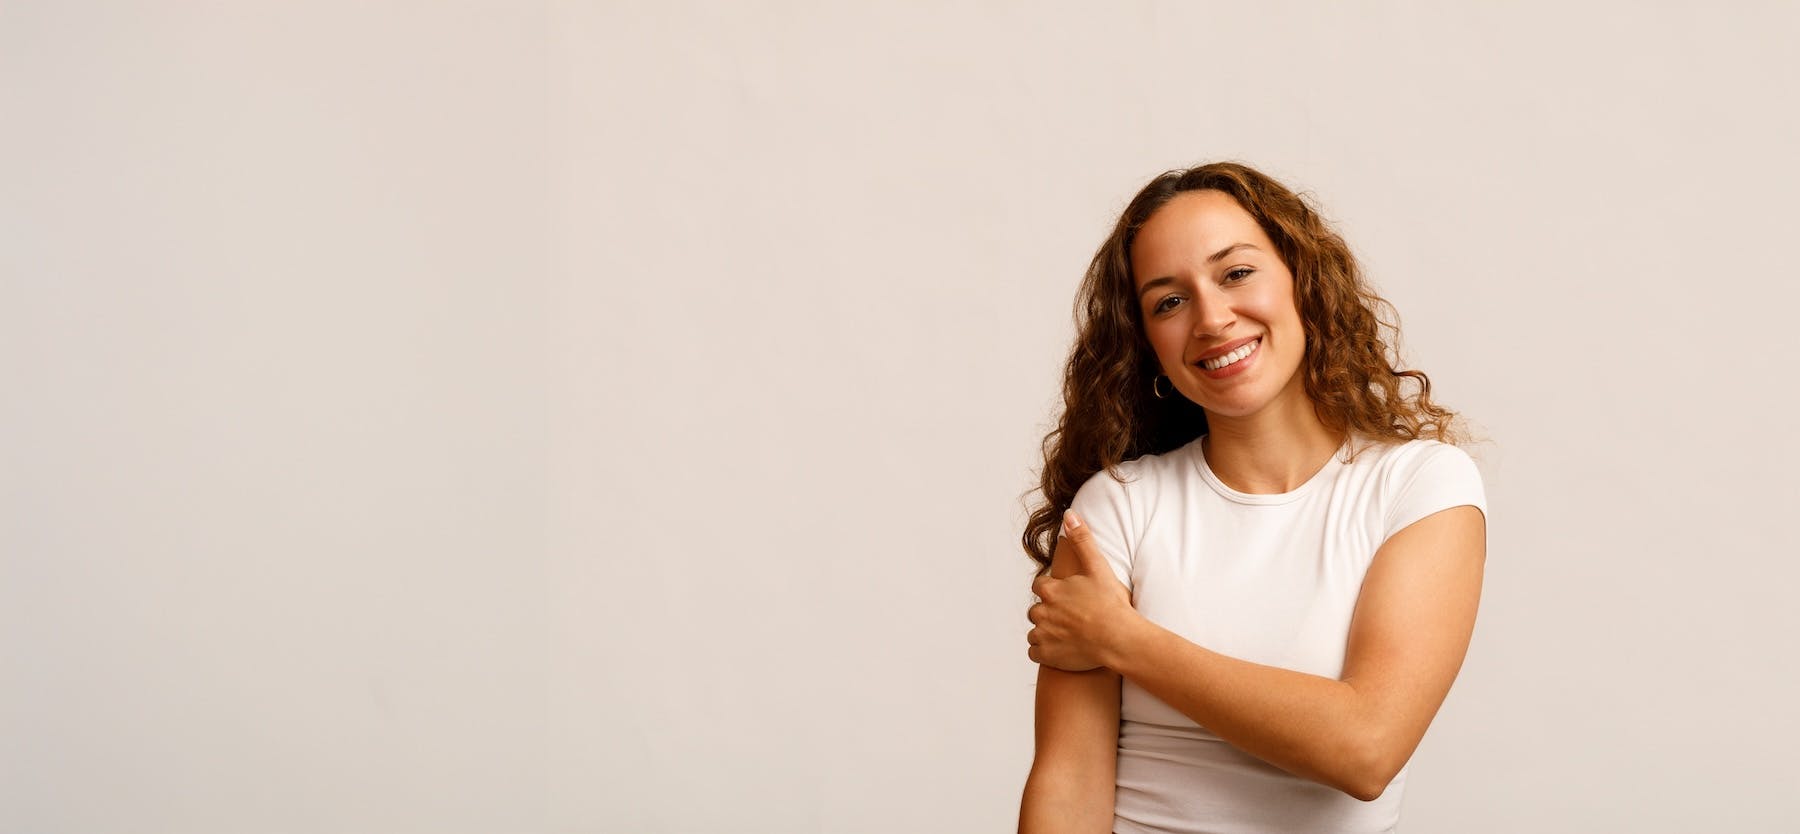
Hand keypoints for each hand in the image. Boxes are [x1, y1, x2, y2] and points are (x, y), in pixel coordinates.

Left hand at [1026, 510, 1137, 671]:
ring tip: (1068, 634)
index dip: (1053, 591)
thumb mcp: (1098, 567)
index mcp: (1050, 590)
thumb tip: (1069, 514)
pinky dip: (1044, 651)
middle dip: (1049, 612)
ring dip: (1045, 632)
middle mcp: (1041, 611)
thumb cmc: (1111, 603)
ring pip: (1035, 631)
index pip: (1040, 586)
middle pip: (1036, 610)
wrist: (1119, 639)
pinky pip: (1034, 652)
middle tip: (1071, 617)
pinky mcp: (1046, 655)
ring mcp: (1043, 634)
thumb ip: (1082, 540)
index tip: (1068, 597)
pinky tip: (1061, 649)